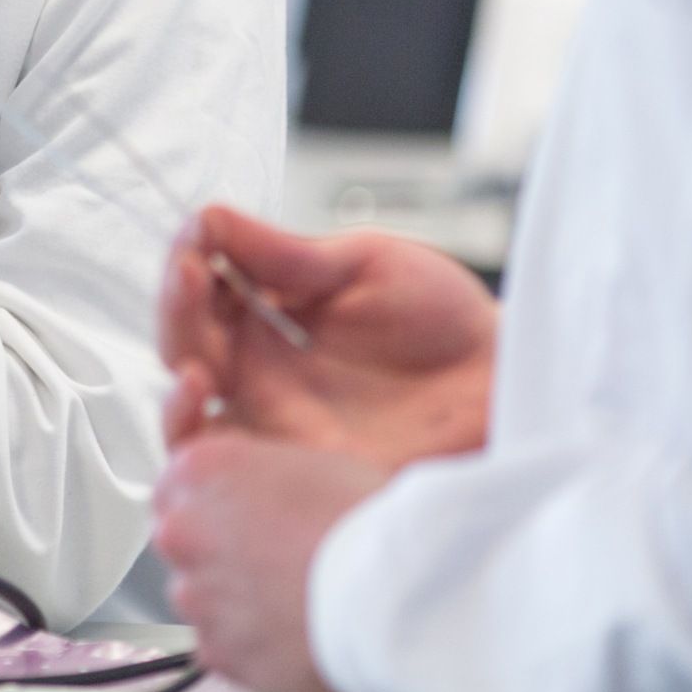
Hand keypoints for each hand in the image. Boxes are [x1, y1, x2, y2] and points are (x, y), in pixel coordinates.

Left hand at [152, 430, 380, 691]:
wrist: (394, 594)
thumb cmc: (371, 522)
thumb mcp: (313, 460)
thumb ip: (262, 475)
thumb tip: (263, 493)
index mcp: (203, 469)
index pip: (177, 482)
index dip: (213, 504)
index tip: (239, 518)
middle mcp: (185, 530)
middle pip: (183, 541)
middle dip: (218, 552)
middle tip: (273, 564)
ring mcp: (197, 594)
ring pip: (200, 598)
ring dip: (233, 602)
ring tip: (294, 604)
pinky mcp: (219, 651)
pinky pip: (223, 649)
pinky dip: (250, 648)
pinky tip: (294, 638)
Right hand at [159, 205, 497, 472]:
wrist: (515, 386)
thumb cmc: (451, 325)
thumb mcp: (366, 266)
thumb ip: (285, 253)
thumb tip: (209, 216)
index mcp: (271, 323)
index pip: (201, 294)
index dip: (189, 261)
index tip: (198, 234)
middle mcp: (264, 379)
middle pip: (185, 350)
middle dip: (177, 308)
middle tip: (191, 273)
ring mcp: (280, 429)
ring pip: (191, 416)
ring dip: (176, 379)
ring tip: (193, 349)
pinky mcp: (301, 476)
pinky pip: (229, 470)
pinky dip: (198, 437)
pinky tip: (206, 398)